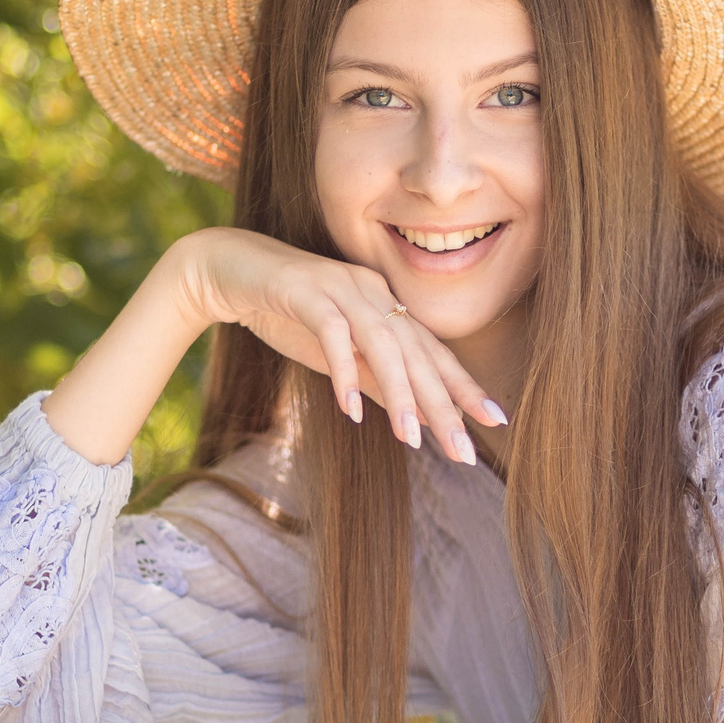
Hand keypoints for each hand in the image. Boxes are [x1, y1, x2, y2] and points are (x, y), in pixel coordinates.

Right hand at [171, 228, 504, 462]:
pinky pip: (332, 332)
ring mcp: (341, 289)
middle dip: (444, 403)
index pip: (433, 352)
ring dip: (399, 393)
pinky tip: (350, 410)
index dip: (463, 386)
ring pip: (382, 343)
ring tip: (412, 440)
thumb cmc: (287, 314)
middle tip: (464, 449)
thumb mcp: (339, 356)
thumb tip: (417, 415)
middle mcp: (373, 293)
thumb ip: (376, 381)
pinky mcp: (304, 291)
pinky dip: (343, 371)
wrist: (229, 273)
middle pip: (418, 353)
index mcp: (386, 307)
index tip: (494, 420)